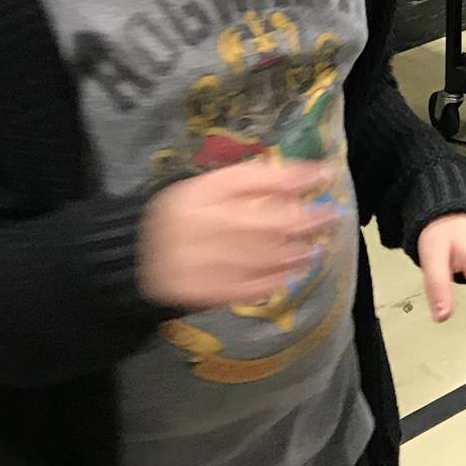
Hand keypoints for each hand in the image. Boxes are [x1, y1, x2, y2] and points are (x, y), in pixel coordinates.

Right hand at [138, 160, 339, 312]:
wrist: (133, 255)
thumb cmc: (182, 215)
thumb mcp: (208, 188)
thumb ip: (252, 181)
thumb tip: (306, 175)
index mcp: (199, 192)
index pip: (250, 179)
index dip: (291, 178)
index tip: (324, 175)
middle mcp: (198, 223)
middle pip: (260, 221)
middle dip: (302, 220)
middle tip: (332, 217)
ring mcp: (198, 260)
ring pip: (257, 257)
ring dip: (294, 253)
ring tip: (317, 248)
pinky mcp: (199, 290)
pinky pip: (244, 287)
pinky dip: (274, 280)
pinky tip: (293, 273)